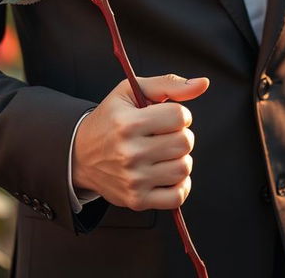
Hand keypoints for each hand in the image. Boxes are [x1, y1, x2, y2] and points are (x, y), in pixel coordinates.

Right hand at [72, 73, 209, 210]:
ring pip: (183, 168)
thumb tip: (203, 83)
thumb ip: (169, 84)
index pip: (179, 116)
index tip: (169, 117)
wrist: (80, 154)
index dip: (180, 114)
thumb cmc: (111, 118)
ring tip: (165, 153)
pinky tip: (168, 173)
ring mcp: (133, 179)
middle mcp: (130, 153)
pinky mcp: (137, 200)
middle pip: (184, 143)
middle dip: (181, 135)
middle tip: (166, 134)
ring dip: (181, 158)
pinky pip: (177, 197)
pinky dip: (180, 185)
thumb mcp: (131, 91)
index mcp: (128, 123)